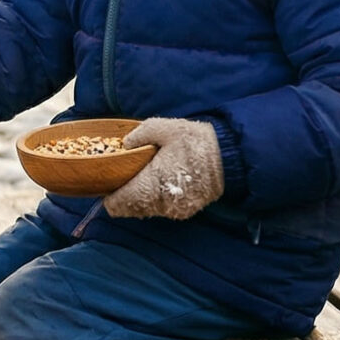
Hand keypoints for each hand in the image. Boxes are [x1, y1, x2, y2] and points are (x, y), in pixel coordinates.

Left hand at [102, 117, 223, 220]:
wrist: (230, 155)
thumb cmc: (195, 142)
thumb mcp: (163, 128)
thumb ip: (138, 136)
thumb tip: (124, 144)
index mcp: (150, 186)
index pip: (117, 205)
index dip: (109, 196)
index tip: (109, 183)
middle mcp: (160, 204)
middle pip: (129, 210)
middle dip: (124, 196)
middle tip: (127, 176)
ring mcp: (175, 210)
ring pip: (146, 211)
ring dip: (141, 198)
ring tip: (144, 177)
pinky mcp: (187, 211)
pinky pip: (163, 209)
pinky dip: (157, 199)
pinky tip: (162, 182)